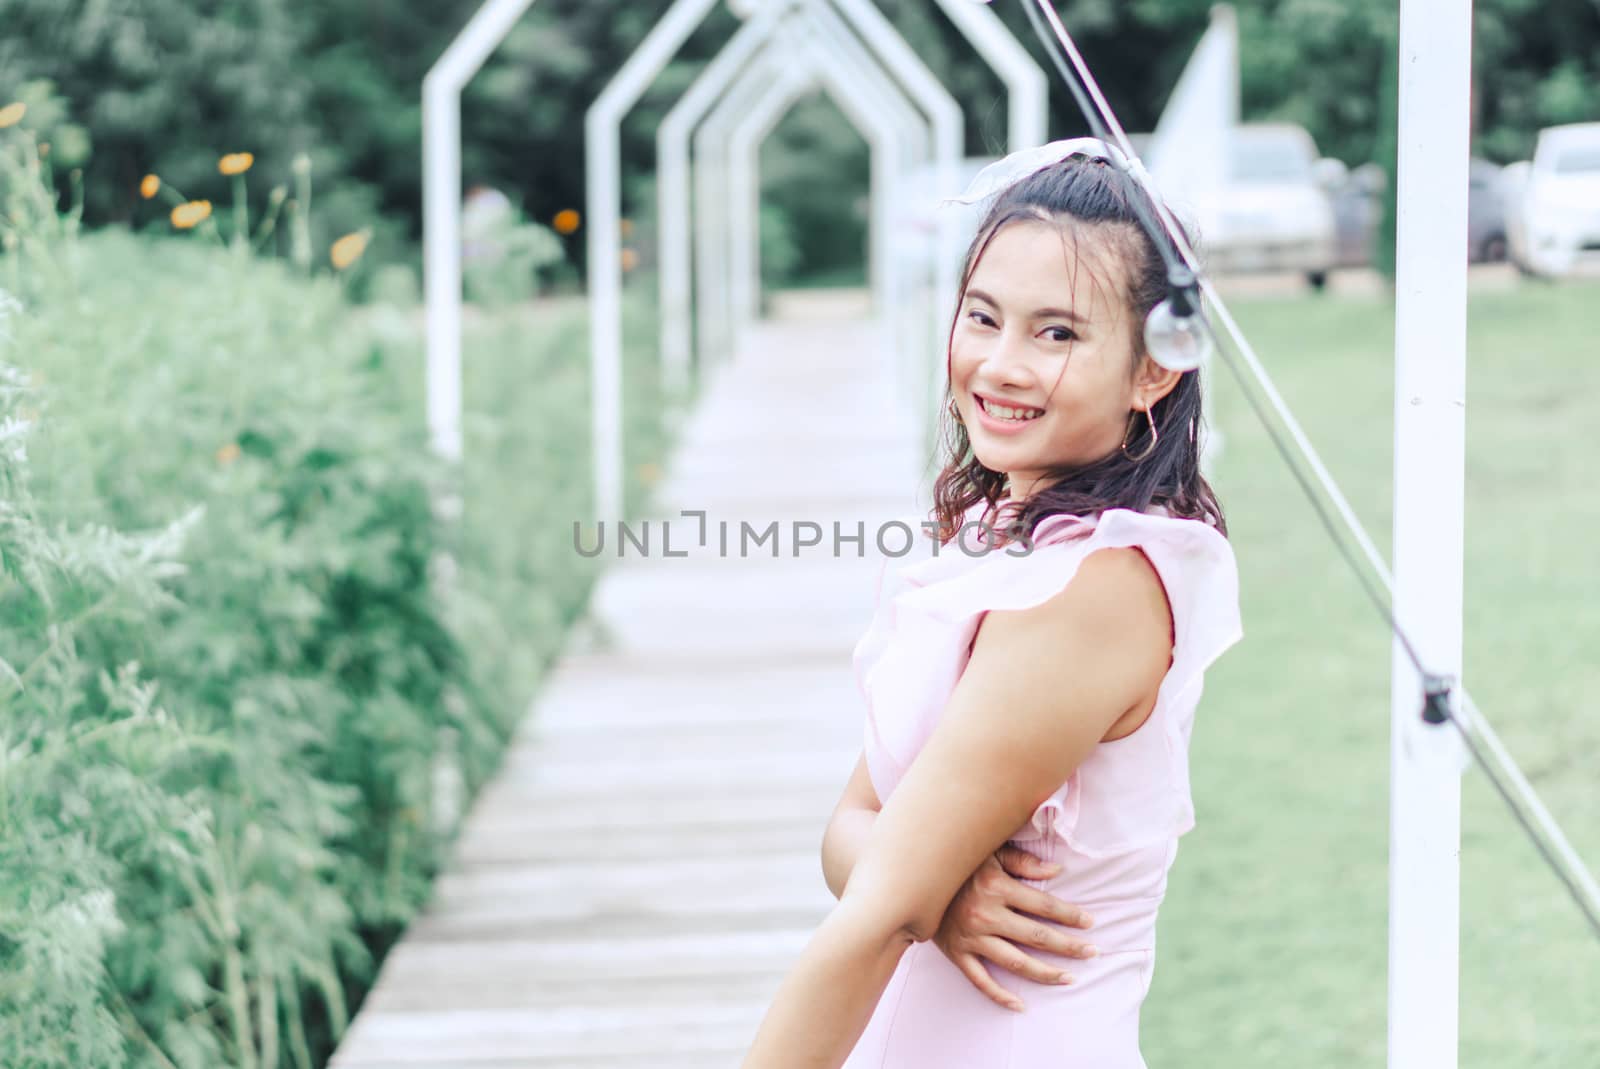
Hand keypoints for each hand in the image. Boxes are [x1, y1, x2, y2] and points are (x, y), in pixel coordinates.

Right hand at [931, 844, 1098, 1011]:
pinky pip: (980, 980)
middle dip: (1068, 947)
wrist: (913, 878)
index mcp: (996, 888)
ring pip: (1015, 963)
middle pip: (1037, 937)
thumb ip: (1023, 861)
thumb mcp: (989, 852)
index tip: (1090, 923)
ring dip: (1045, 973)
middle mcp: (985, 916)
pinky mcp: (956, 953)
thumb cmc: (958, 862)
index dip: (1070, 915)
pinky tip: (1020, 1005)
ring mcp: (970, 937)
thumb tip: (1056, 872)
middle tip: (1092, 953)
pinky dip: (1000, 995)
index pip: (1044, 906)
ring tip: (1069, 979)